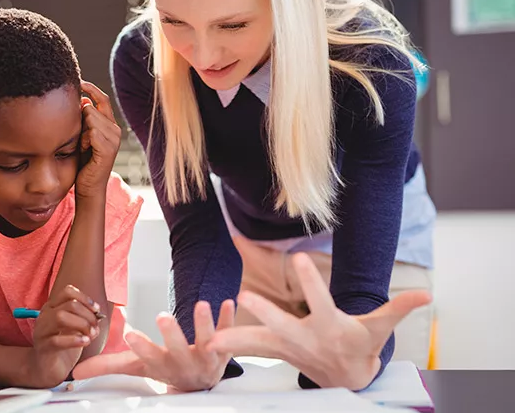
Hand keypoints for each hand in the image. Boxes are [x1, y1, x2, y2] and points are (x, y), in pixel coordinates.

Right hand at [29, 285, 101, 386]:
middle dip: (88, 315)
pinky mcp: (43, 348)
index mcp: (52, 307)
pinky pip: (57, 340)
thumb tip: (99, 317)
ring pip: (61, 317)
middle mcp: (45, 316)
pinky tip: (85, 342)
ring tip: (91, 335)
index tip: (97, 310)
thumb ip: (86, 319)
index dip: (85, 298)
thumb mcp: (76, 328)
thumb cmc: (64, 346)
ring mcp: (41, 331)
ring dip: (82, 325)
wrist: (48, 370)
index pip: (67, 291)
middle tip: (96, 328)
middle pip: (69, 304)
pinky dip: (74, 340)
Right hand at [73, 300, 235, 391]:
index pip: (148, 358)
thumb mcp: (138, 367)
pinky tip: (229, 302)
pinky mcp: (225, 347)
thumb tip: (75, 374)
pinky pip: (229, 332)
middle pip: (177, 349)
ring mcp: (206, 356)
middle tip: (163, 316)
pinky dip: (229, 318)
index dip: (141, 347)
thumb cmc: (166, 368)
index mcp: (161, 365)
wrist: (201, 382)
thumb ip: (109, 366)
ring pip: (206, 340)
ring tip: (201, 304)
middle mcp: (184, 363)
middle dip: (171, 334)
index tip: (131, 335)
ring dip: (204, 323)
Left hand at [76, 81, 120, 198]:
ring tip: (82, 146)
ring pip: (90, 118)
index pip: (103, 99)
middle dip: (80, 120)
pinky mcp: (108, 149)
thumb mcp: (82, 136)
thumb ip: (84, 119)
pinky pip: (92, 132)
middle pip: (91, 107)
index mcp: (110, 125)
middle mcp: (115, 130)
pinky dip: (84, 140)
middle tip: (80, 139)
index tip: (79, 82)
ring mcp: (114, 139)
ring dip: (81, 131)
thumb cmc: (83, 162)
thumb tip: (82, 100)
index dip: (91, 89)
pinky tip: (84, 150)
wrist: (88, 186)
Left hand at [207, 253, 431, 390]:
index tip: (302, 258)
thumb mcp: (380, 328)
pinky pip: (252, 348)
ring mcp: (288, 348)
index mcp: (330, 328)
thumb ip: (398, 308)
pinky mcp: (276, 351)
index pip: (321, 301)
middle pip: (283, 325)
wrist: (346, 379)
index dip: (312, 281)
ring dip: (237, 338)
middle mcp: (305, 339)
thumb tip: (427, 295)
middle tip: (244, 295)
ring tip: (212, 338)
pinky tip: (210, 341)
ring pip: (260, 343)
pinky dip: (233, 344)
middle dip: (264, 312)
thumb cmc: (362, 348)